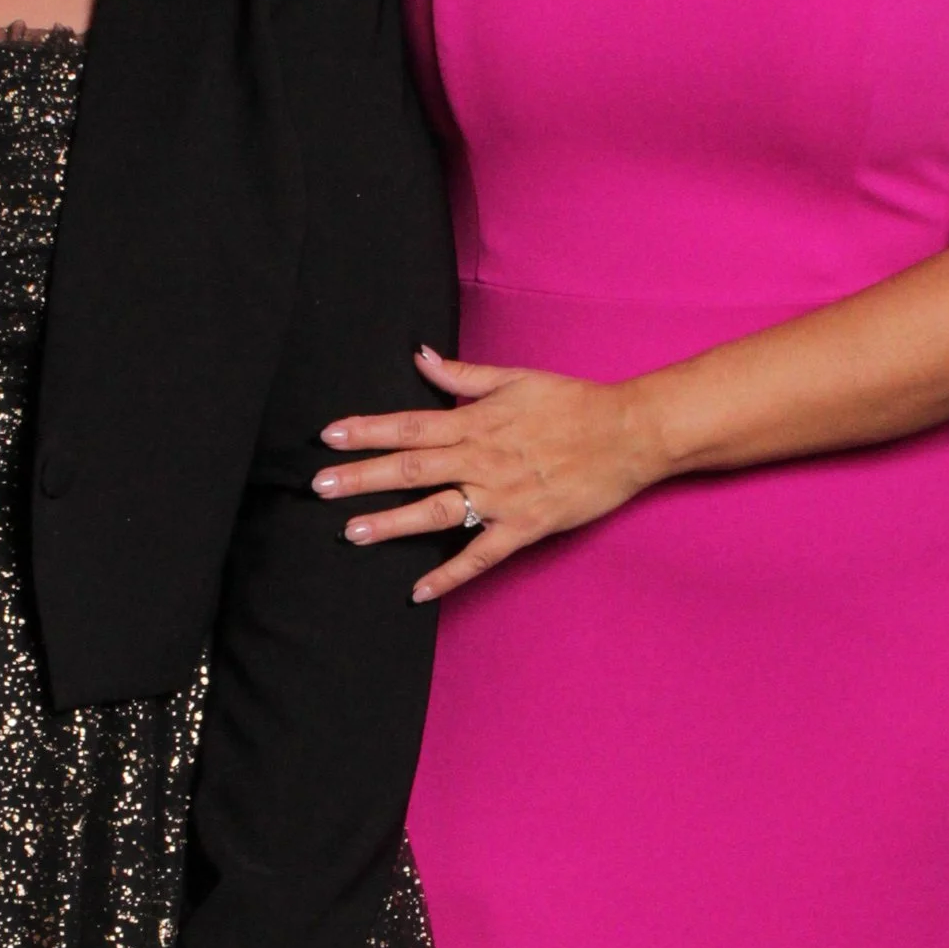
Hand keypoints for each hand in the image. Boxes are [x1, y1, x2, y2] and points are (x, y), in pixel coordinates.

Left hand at [314, 348, 660, 601]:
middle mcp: (481, 459)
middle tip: (319, 487)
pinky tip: (417, 591)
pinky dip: (448, 575)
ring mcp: (501, 496)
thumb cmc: (574, 402)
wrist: (629, 434)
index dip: (366, 430)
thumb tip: (419, 356)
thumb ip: (463, 375)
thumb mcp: (517, 378)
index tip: (329, 437)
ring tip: (351, 532)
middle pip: (411, 468)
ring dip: (391, 523)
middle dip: (362, 477)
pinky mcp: (524, 527)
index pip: (409, 425)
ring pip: (436, 511)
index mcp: (476, 421)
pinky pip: (479, 555)